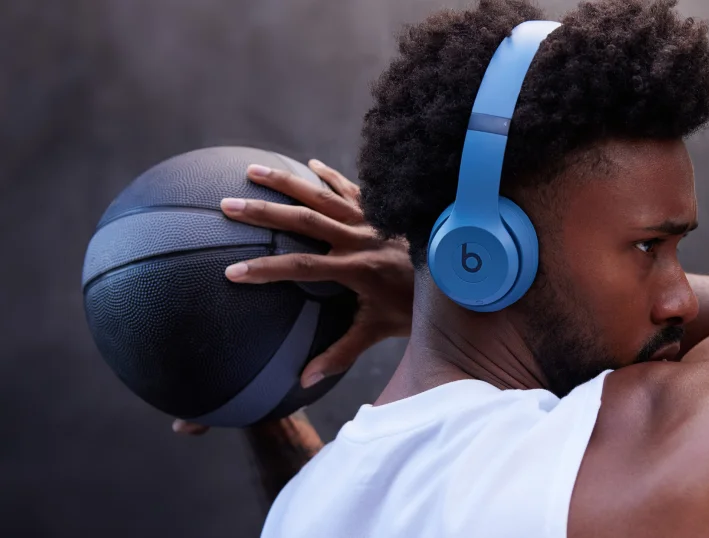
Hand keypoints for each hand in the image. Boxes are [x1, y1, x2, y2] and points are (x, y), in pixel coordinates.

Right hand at [172, 159, 414, 434]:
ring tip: (252, 171)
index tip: (231, 273)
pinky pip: (352, 187)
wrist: (458, 275)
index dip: (266, 270)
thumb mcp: (378, 331)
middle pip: (304, 220)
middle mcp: (361, 238)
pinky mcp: (381, 209)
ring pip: (322, 195)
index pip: (301, 268)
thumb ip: (340, 353)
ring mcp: (371, 219)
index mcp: (357, 269)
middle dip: (263, 213)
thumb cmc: (415, 308)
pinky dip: (330, 176)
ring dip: (286, 182)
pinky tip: (310, 164)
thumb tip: (304, 380)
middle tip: (226, 205)